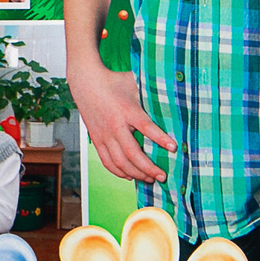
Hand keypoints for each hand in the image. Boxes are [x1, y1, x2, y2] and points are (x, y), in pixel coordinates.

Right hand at [70, 65, 172, 180]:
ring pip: (120, 161)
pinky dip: (118, 172)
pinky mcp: (97, 139)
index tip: (174, 148)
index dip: (161, 138)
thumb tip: (173, 92)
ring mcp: (104, 134)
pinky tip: (129, 177)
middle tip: (162, 176)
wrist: (86, 82)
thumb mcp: (134, 82)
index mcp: (127, 110)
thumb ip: (150, 91)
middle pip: (132, 153)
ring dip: (135, 174)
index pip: (146, 127)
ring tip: (149, 179)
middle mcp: (115, 125)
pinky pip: (107, 161)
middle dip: (148, 168)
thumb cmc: (113, 81)